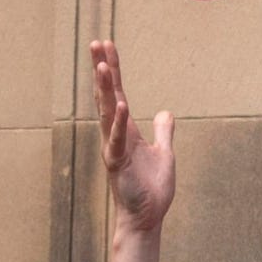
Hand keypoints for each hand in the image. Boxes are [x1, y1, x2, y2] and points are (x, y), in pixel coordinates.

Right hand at [93, 40, 175, 242]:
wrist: (147, 217)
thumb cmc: (151, 189)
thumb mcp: (164, 153)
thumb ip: (163, 132)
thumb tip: (165, 112)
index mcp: (126, 130)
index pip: (118, 93)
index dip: (114, 69)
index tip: (107, 45)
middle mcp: (116, 135)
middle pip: (107, 96)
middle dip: (102, 70)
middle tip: (96, 44)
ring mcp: (114, 148)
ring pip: (107, 113)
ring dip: (105, 89)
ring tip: (103, 65)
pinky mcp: (117, 164)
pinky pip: (118, 140)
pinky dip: (119, 123)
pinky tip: (120, 104)